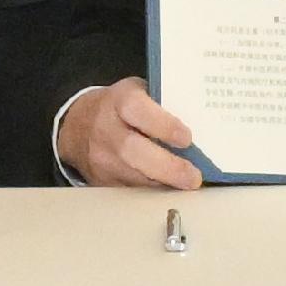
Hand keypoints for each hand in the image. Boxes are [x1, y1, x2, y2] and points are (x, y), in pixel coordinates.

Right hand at [57, 77, 201, 189]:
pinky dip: (154, 193)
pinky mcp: (102, 181)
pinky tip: (171, 191)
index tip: (187, 138)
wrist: (80, 126)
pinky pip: (130, 192)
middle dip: (167, 167)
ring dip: (164, 184)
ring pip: (133, 178)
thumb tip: (205, 124)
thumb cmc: (123, 107)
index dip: (162, 124)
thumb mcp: (140, 93)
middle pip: (132, 151)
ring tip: (188, 185)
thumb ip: (165, 104)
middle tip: (193, 177)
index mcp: (119, 100)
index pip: (136, 109)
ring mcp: (101, 159)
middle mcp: (106, 130)